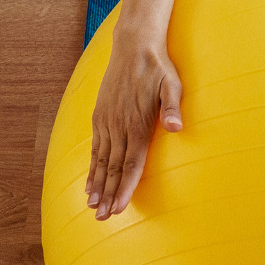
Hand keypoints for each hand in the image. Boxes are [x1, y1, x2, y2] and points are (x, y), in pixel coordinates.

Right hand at [86, 22, 182, 219]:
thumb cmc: (158, 67)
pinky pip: (94, 147)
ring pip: (101, 160)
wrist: (133, 45)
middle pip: (113, 168)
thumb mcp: (172, 83)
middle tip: (103, 219)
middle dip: (108, 195)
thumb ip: (172, 107)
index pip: (131, 163)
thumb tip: (175, 127)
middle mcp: (119, 126)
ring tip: (92, 207)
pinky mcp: (100, 115)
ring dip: (97, 185)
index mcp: (137, 123)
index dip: (125, 187)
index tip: (120, 208)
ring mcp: (107, 121)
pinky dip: (91, 167)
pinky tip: (88, 181)